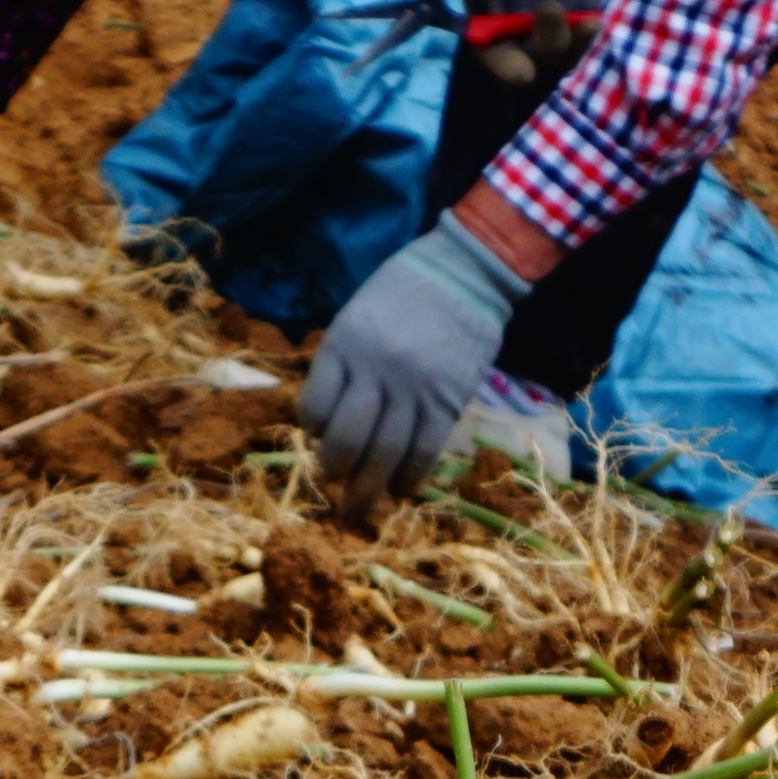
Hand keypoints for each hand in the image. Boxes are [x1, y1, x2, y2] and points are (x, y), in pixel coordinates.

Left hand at [301, 214, 531, 500]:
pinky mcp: (448, 400)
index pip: (314, 407)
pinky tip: (400, 490)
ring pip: (384, 454)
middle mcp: (374, 370)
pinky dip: (409, 477)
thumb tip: (326, 422)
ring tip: (359, 505)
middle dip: (335, 472)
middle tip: (335, 485)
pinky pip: (424, 451)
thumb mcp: (355, 316)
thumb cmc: (403, 292)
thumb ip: (341, 364)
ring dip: (368, 488)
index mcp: (343, 345)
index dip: (312, 430)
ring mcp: (413, 388)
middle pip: (346, 441)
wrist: (465, 273)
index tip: (318, 437)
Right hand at [468, 0, 594, 86]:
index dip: (503, 64)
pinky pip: (587, 14)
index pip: (487, 44)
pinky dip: (596, 22)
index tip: (524, 72)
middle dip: (549, 48)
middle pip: (531, 50)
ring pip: (563, 40)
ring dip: (578, 43)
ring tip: (593, 25)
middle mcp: (509, 4)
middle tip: (566, 21)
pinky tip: (605, 15)